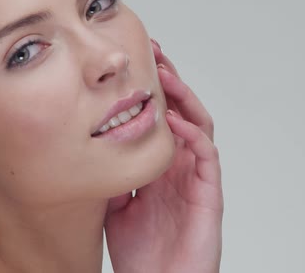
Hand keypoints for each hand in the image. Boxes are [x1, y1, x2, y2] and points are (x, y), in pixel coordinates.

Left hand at [104, 39, 222, 272]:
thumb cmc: (142, 253)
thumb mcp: (117, 205)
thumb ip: (115, 174)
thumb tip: (95, 145)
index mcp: (160, 167)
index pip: (158, 119)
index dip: (149, 91)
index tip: (132, 64)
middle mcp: (180, 166)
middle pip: (181, 112)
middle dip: (169, 81)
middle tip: (153, 52)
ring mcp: (196, 177)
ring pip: (198, 126)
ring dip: (184, 99)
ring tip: (166, 75)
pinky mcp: (209, 194)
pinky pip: (206, 157)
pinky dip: (193, 135)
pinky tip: (176, 121)